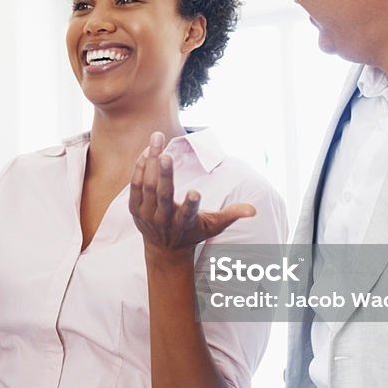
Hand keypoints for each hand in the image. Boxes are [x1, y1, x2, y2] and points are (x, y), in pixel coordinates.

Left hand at [129, 131, 254, 251]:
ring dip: (151, 161)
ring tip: (157, 138)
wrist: (164, 249)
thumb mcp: (213, 226)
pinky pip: (136, 186)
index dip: (190, 205)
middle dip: (164, 175)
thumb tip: (253, 210)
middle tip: (166, 154)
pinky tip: (148, 151)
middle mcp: (163, 220)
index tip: (195, 193)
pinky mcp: (135, 209)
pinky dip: (141, 168)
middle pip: (163, 196)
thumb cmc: (192, 232)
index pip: (187, 215)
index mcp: (184, 224)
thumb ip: (231, 215)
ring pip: (147, 186)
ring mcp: (147, 215)